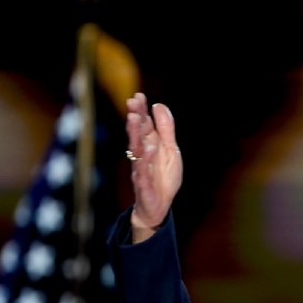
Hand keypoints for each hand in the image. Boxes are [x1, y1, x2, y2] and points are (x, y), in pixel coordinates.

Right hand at [124, 92, 181, 242]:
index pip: (144, 125)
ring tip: (135, 119)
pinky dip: (145, 161)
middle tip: (132, 102)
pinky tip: (149, 148)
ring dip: (135, 134)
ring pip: (136, 150)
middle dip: (135, 118)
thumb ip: (166, 129)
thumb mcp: (170, 150)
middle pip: (137, 134)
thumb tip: (159, 105)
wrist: (159, 206)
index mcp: (149, 145)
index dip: (141, 110)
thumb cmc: (163, 177)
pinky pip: (143, 172)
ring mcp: (141, 169)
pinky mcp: (144, 185)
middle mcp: (142, 155)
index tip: (138, 95)